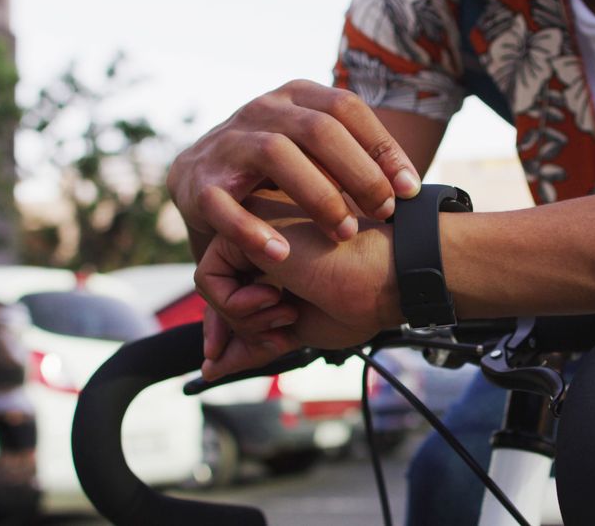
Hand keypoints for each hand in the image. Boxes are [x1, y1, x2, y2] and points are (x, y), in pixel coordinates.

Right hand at [167, 79, 421, 260]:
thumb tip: (413, 191)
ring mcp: (227, 143)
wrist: (201, 182)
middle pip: (318, 129)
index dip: (383, 147)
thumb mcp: (317, 154)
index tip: (410, 190)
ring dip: (318, 195)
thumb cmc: (278, 173)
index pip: (348, 108)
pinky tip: (282, 254)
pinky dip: (253, 230)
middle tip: (385, 212)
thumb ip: (357, 161)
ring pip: (276, 154)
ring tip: (345, 233)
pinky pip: (224, 205)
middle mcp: (261, 110)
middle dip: (358, 172)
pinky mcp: (197, 184)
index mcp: (296, 98)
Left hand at [194, 199, 399, 379]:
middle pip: (220, 287)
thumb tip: (212, 368)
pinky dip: (234, 304)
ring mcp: (255, 225)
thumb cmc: (360, 299)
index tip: (236, 355)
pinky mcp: (246, 225)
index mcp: (280, 250)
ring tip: (287, 311)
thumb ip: (254, 341)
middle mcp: (264, 232)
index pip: (235, 289)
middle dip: (235, 328)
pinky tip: (275, 298)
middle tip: (277, 337)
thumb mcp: (297, 329)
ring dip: (244, 317)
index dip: (232, 326)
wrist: (386, 278)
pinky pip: (208, 276)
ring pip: (212, 284)